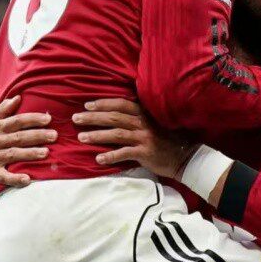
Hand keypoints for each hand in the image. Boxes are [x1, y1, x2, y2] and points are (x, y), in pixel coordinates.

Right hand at [0, 95, 55, 188]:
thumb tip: (18, 97)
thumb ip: (4, 109)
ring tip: (46, 153)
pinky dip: (15, 178)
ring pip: (13, 154)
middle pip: (18, 137)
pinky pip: (4, 176)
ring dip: (30, 154)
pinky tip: (27, 179)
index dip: (33, 119)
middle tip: (54, 136)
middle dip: (37, 136)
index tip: (48, 119)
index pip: (17, 121)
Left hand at [73, 98, 197, 177]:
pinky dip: (111, 155)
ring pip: (116, 133)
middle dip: (93, 117)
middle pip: (114, 117)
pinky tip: (99, 158)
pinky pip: (125, 153)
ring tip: (81, 137)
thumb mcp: (152, 123)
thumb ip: (136, 119)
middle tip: (76, 118)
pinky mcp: (146, 152)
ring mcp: (144, 137)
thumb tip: (114, 116)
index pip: (120, 104)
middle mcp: (143, 123)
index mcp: (143, 114)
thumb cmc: (166, 139)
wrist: (184, 155)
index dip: (103, 103)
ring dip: (97, 135)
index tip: (87, 105)